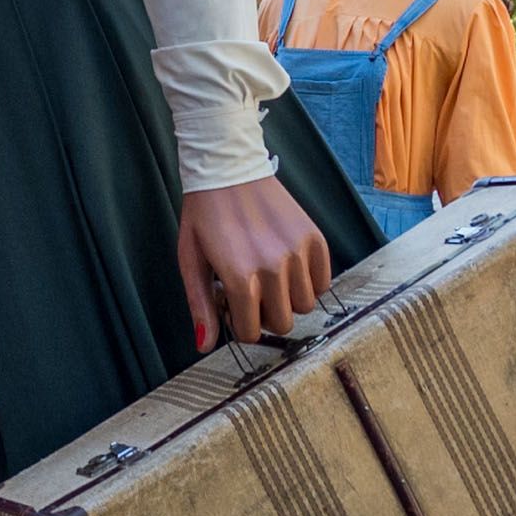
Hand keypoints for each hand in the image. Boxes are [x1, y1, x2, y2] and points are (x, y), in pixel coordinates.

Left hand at [178, 178, 333, 350]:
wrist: (228, 170)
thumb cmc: (204, 217)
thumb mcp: (191, 262)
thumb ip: (201, 306)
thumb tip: (205, 345)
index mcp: (240, 277)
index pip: (252, 332)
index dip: (240, 325)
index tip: (233, 307)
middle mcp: (274, 267)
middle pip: (283, 323)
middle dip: (266, 315)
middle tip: (252, 293)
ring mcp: (298, 252)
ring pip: (306, 306)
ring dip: (288, 299)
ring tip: (270, 278)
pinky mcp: (315, 237)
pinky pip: (323, 282)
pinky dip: (309, 282)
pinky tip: (289, 267)